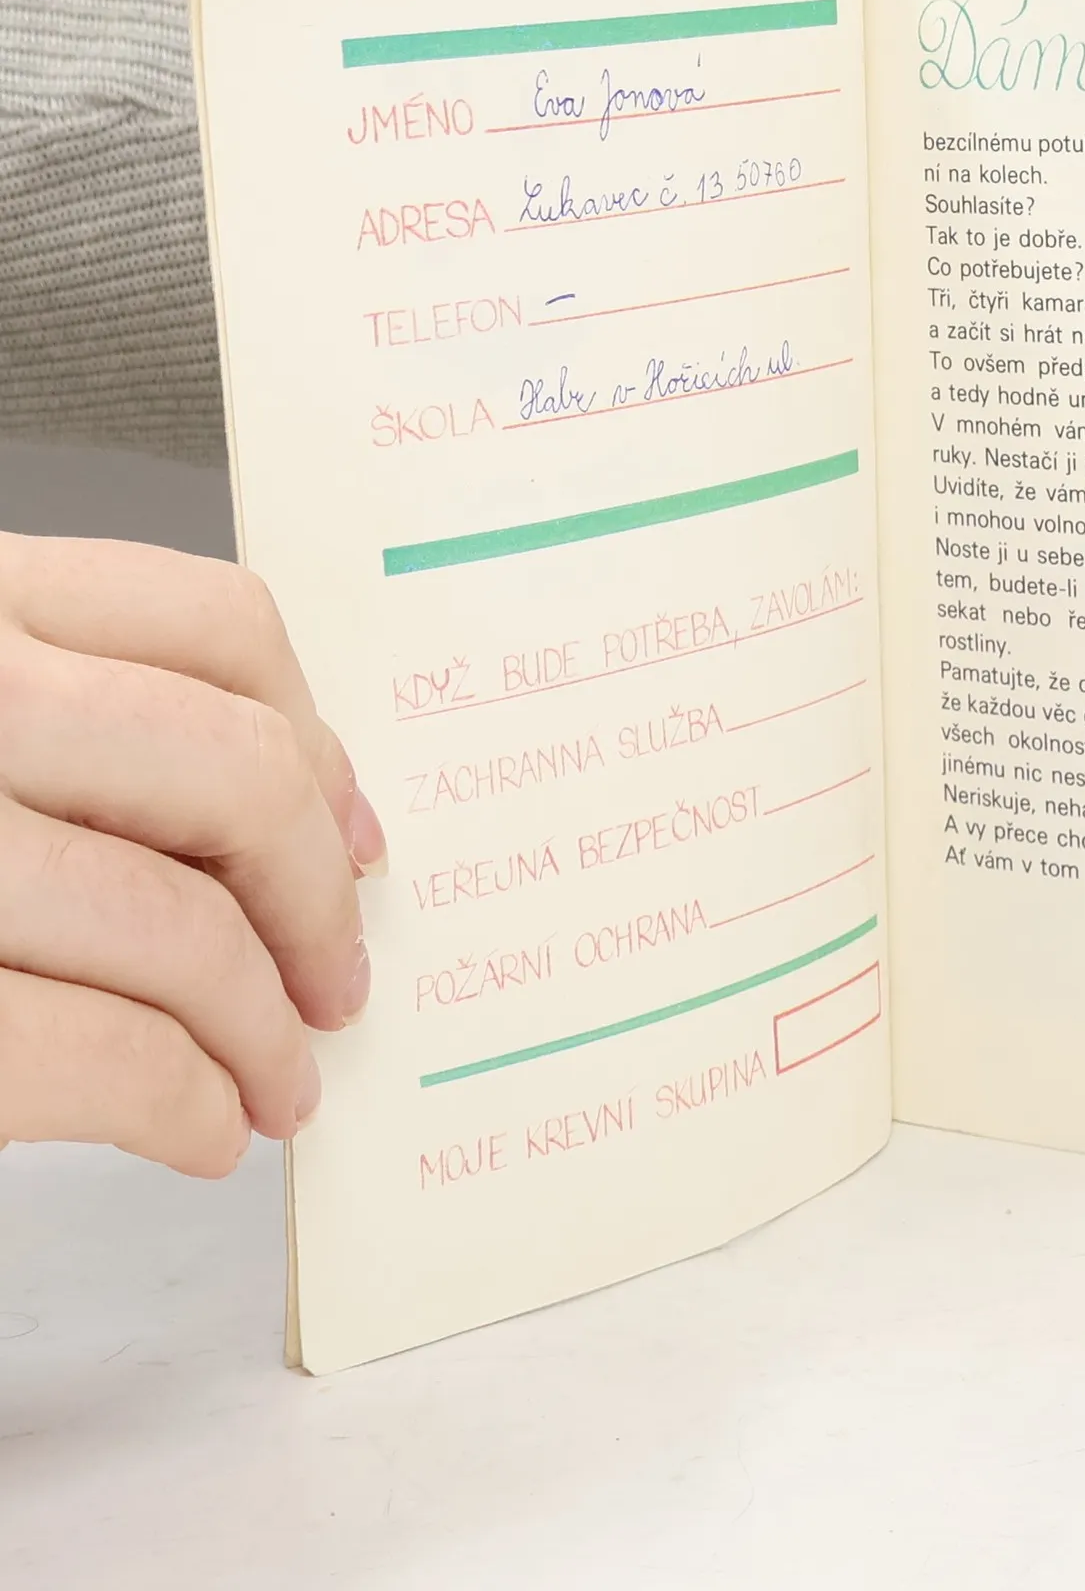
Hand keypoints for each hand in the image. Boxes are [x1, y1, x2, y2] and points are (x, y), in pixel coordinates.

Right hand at [0, 536, 384, 1175]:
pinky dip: (181, 1103)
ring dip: (263, 1028)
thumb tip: (297, 815)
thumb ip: (64, 717)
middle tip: (338, 979)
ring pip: (176, 924)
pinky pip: (94, 1055)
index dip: (317, 740)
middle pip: (229, 772)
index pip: (211, 621)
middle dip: (315, 898)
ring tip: (278, 1082)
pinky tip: (198, 1128)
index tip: (354, 833)